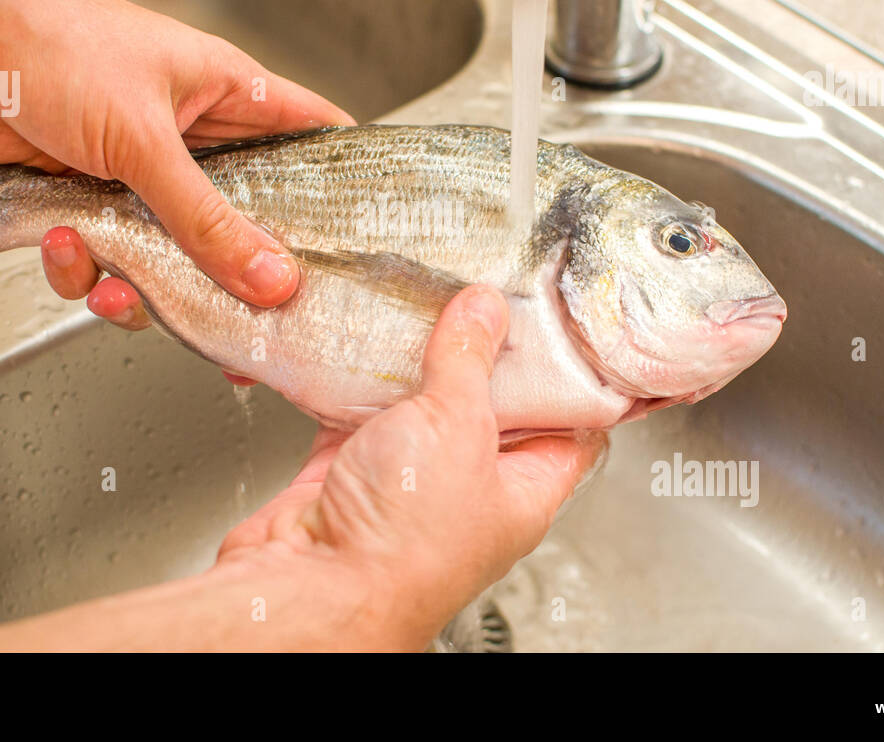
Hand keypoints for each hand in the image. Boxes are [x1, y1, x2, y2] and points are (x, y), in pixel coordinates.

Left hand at [0, 0, 352, 307]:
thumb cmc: (55, 45)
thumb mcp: (144, 139)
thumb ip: (207, 219)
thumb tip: (273, 280)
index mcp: (229, 96)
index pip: (314, 137)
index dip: (340, 187)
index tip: (354, 247)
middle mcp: (194, 138)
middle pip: (243, 219)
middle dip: (231, 272)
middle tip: (232, 318)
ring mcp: (140, 172)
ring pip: (173, 254)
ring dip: (142, 283)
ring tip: (111, 282)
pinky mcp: (87, 198)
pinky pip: (108, 257)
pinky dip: (83, 268)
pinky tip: (61, 246)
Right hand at [208, 284, 607, 649]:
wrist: (312, 588)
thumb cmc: (404, 546)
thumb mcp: (459, 426)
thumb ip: (470, 358)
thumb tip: (486, 309)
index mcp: (523, 491)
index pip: (568, 425)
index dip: (571, 376)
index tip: (565, 327)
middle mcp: (468, 488)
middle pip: (489, 406)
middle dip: (483, 351)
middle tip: (484, 296)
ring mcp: (408, 481)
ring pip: (420, 405)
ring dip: (416, 361)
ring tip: (424, 303)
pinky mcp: (351, 472)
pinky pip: (358, 414)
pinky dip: (356, 380)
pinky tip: (360, 343)